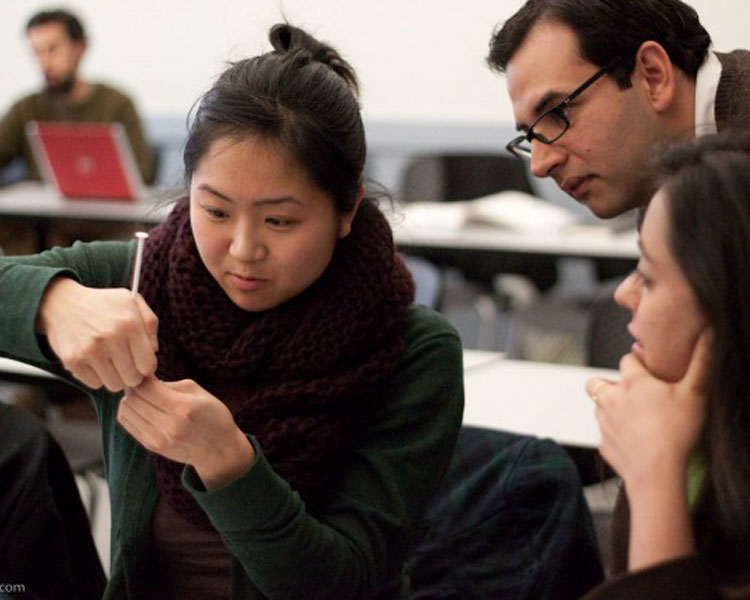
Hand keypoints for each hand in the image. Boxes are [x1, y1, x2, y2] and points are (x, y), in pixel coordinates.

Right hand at [37, 277, 158, 391]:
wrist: (62, 303)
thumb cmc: (104, 304)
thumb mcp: (132, 302)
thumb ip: (150, 324)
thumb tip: (154, 351)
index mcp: (130, 324)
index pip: (148, 366)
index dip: (147, 366)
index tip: (140, 360)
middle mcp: (111, 338)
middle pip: (133, 379)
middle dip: (132, 373)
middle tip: (125, 362)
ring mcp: (90, 350)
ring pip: (114, 385)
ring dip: (115, 376)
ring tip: (110, 361)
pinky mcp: (72, 361)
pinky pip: (94, 384)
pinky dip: (96, 376)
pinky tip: (94, 361)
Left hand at [118, 376, 254, 490]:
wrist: (219, 451)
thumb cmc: (213, 416)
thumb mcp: (199, 393)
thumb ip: (171, 385)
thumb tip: (145, 379)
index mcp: (183, 408)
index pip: (146, 388)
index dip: (142, 376)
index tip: (147, 373)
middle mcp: (169, 426)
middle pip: (133, 399)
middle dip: (135, 387)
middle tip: (143, 383)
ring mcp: (158, 439)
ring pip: (126, 411)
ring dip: (130, 399)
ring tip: (143, 396)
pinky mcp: (152, 446)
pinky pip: (127, 424)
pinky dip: (130, 412)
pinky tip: (142, 408)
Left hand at [586, 330, 711, 490]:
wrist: (656, 472)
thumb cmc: (677, 431)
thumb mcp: (695, 393)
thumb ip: (701, 362)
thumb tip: (708, 333)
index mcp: (632, 382)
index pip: (627, 359)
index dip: (638, 362)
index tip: (649, 369)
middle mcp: (610, 398)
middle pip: (597, 382)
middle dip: (608, 383)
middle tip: (631, 393)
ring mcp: (603, 422)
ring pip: (598, 407)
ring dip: (610, 408)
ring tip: (635, 418)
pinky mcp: (602, 444)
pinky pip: (605, 434)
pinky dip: (615, 435)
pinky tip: (633, 442)